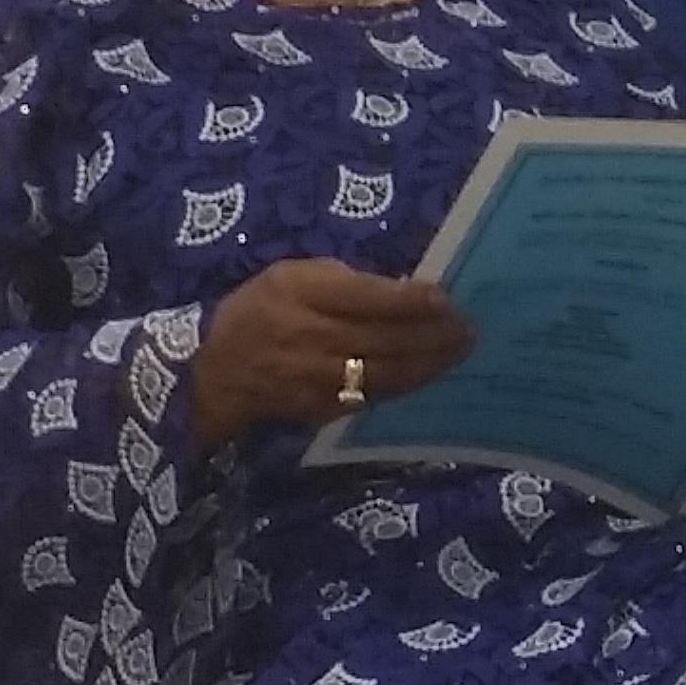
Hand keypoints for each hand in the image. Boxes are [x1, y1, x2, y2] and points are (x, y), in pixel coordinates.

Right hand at [189, 258, 471, 448]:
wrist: (216, 372)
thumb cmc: (261, 309)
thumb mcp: (294, 275)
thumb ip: (348, 281)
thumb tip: (406, 290)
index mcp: (301, 293)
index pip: (369, 298)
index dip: (412, 301)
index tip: (447, 299)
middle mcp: (308, 336)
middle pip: (385, 338)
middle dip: (434, 335)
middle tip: (470, 329)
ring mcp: (315, 378)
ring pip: (385, 373)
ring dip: (430, 364)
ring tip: (460, 351)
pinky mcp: (320, 409)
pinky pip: (373, 396)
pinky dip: (405, 384)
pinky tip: (429, 373)